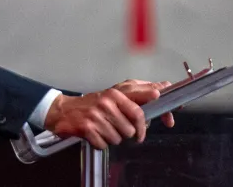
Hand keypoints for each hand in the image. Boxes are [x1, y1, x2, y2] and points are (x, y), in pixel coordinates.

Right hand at [43, 79, 170, 149]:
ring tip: (105, 128)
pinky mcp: (87, 128)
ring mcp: (96, 115)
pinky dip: (101, 143)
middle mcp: (107, 102)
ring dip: (113, 137)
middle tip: (124, 130)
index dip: (152, 118)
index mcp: (116, 93)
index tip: (168, 119)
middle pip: (131, 129)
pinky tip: (96, 133)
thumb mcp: (114, 94)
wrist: (64, 110)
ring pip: (119, 138)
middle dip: (129, 133)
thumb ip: (137, 94)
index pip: (139, 107)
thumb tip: (161, 89)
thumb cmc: (93, 103)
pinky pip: (104, 144)